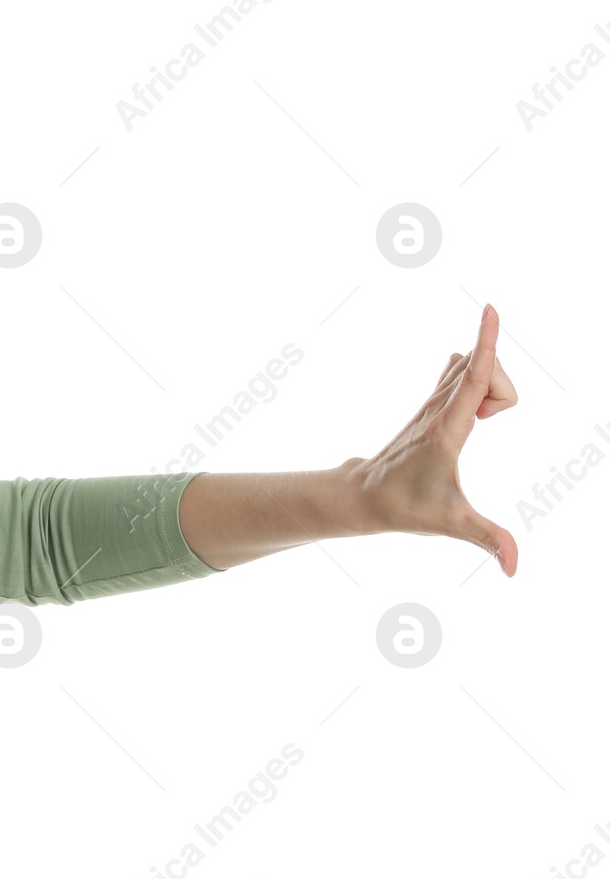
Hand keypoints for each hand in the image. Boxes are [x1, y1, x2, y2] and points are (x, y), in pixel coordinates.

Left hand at [348, 305, 518, 575]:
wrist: (365, 496)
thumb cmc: (405, 507)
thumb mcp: (450, 525)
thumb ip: (487, 539)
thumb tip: (514, 568)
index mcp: (447, 428)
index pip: (475, 377)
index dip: (487, 344)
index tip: (490, 310)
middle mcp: (438, 406)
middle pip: (488, 372)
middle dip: (504, 393)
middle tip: (486, 426)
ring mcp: (433, 402)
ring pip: (477, 370)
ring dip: (492, 388)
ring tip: (478, 426)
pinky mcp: (433, 404)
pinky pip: (467, 373)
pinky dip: (481, 383)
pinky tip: (475, 412)